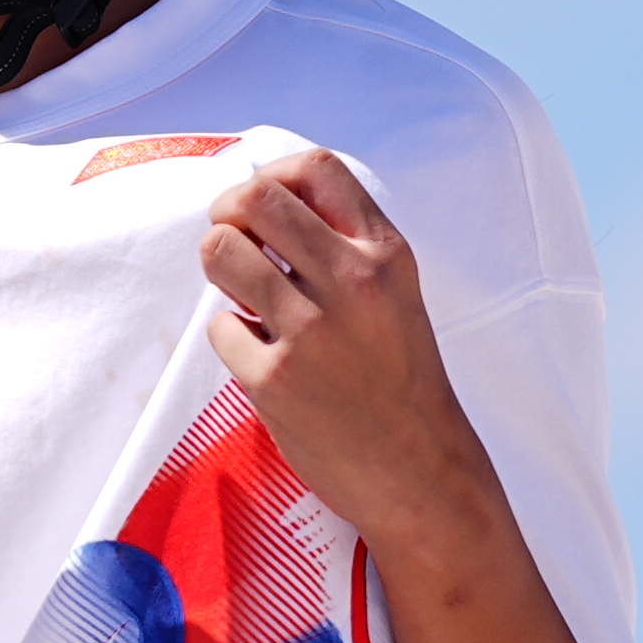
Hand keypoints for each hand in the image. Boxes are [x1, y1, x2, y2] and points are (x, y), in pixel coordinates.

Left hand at [198, 149, 479, 546]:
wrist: (422, 473)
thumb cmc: (403, 381)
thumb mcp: (396, 295)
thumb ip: (346, 248)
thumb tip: (266, 206)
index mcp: (385, 255)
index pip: (317, 168)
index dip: (274, 175)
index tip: (266, 207)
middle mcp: (351, 282)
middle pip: (255, 198)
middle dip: (228, 214)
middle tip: (235, 243)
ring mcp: (310, 331)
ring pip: (222, 251)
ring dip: (220, 268)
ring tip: (245, 297)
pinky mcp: (274, 380)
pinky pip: (220, 327)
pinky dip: (233, 338)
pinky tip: (263, 356)